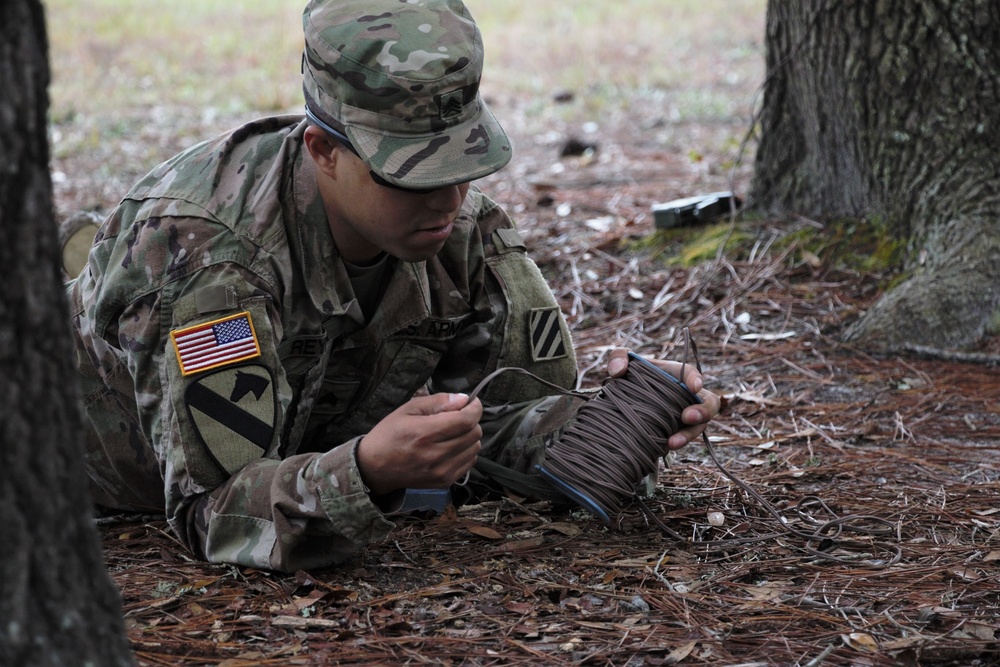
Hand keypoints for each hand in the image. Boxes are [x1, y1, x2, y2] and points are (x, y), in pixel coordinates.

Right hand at [356, 393, 482, 495]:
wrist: (375, 469)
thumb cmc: (389, 434)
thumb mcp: (408, 409)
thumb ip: (437, 402)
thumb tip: (464, 399)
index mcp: (425, 433)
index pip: (466, 420)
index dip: (474, 408)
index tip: (472, 403)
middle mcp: (436, 454)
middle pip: (474, 433)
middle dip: (470, 421)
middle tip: (457, 417)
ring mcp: (442, 471)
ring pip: (475, 448)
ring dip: (469, 437)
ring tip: (452, 433)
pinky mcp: (444, 482)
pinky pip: (470, 462)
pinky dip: (466, 452)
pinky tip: (451, 447)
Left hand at [606, 348, 719, 449]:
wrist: (624, 400)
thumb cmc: (628, 376)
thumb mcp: (620, 361)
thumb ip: (617, 356)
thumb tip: (618, 371)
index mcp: (675, 374)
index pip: (690, 373)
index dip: (695, 379)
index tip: (694, 387)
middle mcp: (685, 395)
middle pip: (708, 403)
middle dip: (703, 411)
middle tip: (687, 417)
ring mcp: (684, 415)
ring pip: (698, 426)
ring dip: (688, 435)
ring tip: (672, 443)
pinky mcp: (677, 431)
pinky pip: (684, 438)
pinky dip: (677, 443)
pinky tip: (664, 447)